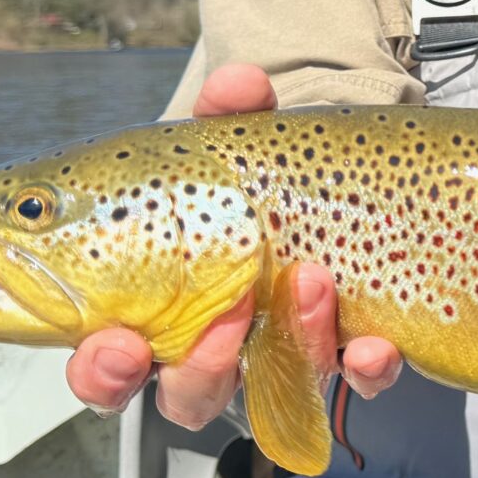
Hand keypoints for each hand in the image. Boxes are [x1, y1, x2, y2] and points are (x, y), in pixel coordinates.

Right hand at [64, 62, 401, 426]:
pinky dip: (366, 368)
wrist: (341, 179)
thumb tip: (240, 83)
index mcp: (157, 304)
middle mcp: (216, 343)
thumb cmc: (257, 175)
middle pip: (185, 394)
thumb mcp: (238, 140)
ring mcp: (286, 350)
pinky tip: (375, 346)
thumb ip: (231, 112)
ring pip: (275, 388)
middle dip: (193, 373)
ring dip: (290, 343)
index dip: (102, 371)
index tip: (115, 346)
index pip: (109, 362)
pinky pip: (356, 380)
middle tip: (219, 328)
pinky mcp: (348, 349)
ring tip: (308, 282)